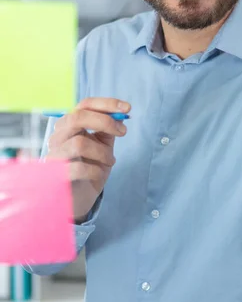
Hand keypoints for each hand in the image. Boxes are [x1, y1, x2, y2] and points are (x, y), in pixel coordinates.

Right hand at [46, 97, 130, 222]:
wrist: (79, 197)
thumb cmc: (91, 167)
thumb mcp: (102, 145)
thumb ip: (107, 129)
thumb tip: (120, 114)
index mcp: (68, 126)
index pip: (84, 105)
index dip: (107, 104)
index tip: (128, 109)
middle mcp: (57, 137)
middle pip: (77, 117)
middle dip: (105, 121)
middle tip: (123, 132)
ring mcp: (54, 156)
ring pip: (79, 143)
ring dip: (103, 152)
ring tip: (110, 161)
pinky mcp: (55, 176)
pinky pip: (79, 168)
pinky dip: (96, 170)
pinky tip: (99, 174)